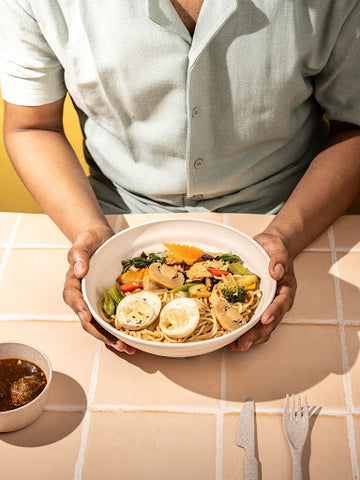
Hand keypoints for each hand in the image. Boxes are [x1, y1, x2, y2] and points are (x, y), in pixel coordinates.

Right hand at [63, 226, 135, 354]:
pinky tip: (132, 340)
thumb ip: (79, 253)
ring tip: (126, 348)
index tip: (87, 316)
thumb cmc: (90, 240)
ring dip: (111, 338)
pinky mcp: (109, 303)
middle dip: (100, 333)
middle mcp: (84, 296)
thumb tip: (80, 270)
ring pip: (100, 324)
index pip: (73, 298)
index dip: (80, 308)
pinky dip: (121, 330)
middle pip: (87, 319)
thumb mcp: (84, 241)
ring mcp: (96, 301)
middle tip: (115, 342)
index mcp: (74, 282)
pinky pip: (113, 319)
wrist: (101, 240)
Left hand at [229, 232, 296, 351]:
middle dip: (257, 334)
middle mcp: (276, 301)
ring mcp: (264, 305)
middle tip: (244, 342)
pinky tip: (230, 338)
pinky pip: (248, 321)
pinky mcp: (252, 305)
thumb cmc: (274, 249)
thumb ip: (279, 259)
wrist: (267, 247)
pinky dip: (241, 331)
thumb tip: (277, 271)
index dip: (273, 312)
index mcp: (285, 289)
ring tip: (236, 346)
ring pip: (260, 327)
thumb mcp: (277, 248)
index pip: (281, 303)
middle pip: (270, 322)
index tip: (265, 319)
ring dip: (249, 337)